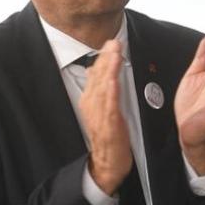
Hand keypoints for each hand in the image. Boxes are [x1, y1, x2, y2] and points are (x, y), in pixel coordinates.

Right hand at [80, 40, 132, 194]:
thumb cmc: (107, 136)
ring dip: (108, 70)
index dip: (103, 58)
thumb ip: (98, 90)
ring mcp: (99, 115)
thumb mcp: (101, 109)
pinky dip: (110, 92)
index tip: (111, 43)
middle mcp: (92, 105)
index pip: (96, 74)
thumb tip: (93, 70)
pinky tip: (113, 80)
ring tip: (114, 54)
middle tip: (113, 42)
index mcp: (90, 100)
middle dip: (105, 58)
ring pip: (103, 88)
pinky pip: (108, 106)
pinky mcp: (108, 125)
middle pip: (98, 77)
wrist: (107, 163)